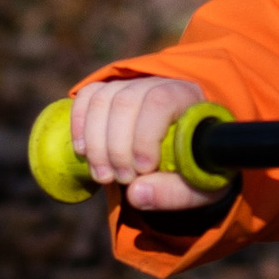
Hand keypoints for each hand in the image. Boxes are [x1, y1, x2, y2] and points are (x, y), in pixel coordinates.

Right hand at [70, 74, 220, 212]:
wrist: (189, 150)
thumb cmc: (197, 166)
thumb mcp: (199, 186)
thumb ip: (175, 193)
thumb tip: (135, 194)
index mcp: (189, 99)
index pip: (160, 102)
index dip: (144, 136)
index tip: (143, 169)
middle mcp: (159, 83)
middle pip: (126, 102)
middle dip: (117, 147)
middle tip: (122, 180)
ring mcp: (132, 84)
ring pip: (102, 100)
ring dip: (95, 142)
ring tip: (104, 176)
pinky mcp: (111, 91)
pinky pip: (88, 95)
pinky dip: (79, 123)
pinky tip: (82, 152)